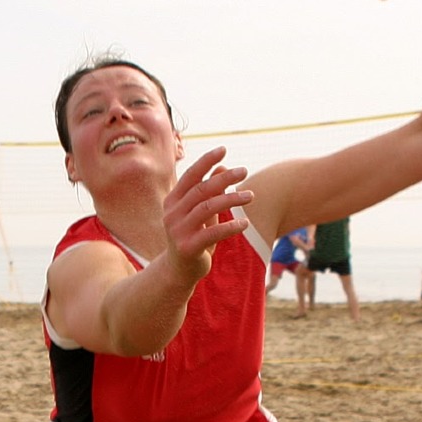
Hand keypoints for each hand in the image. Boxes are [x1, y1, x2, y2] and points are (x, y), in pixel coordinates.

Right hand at [161, 146, 252, 282]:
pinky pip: (212, 233)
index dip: (206, 161)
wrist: (179, 271)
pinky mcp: (187, 247)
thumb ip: (210, 192)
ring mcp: (177, 230)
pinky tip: (245, 224)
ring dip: (230, 199)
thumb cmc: (193, 237)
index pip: (190, 176)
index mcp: (173, 201)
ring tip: (250, 196)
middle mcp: (172, 213)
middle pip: (201, 190)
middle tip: (244, 171)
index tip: (224, 149)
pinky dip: (230, 227)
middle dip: (224, 178)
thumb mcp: (202, 213)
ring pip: (207, 207)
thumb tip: (223, 167)